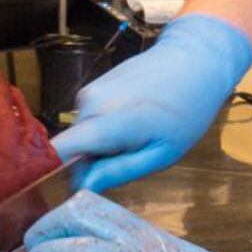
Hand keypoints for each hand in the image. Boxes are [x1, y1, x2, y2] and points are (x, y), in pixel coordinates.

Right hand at [52, 14, 251, 191]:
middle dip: (91, 161)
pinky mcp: (95, 84)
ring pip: (82, 132)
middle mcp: (88, 102)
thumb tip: (83, 187)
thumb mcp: (160, 154)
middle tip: (130, 159)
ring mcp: (90, 89)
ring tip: (137, 136)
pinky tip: (134, 119)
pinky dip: (105, 127)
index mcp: (105, 122)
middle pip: (72, 146)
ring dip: (101, 143)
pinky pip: (90, 117)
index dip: (57, 175)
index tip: (75, 191)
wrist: (194, 60)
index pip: (57, 151)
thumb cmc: (186, 111)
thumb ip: (118, 171)